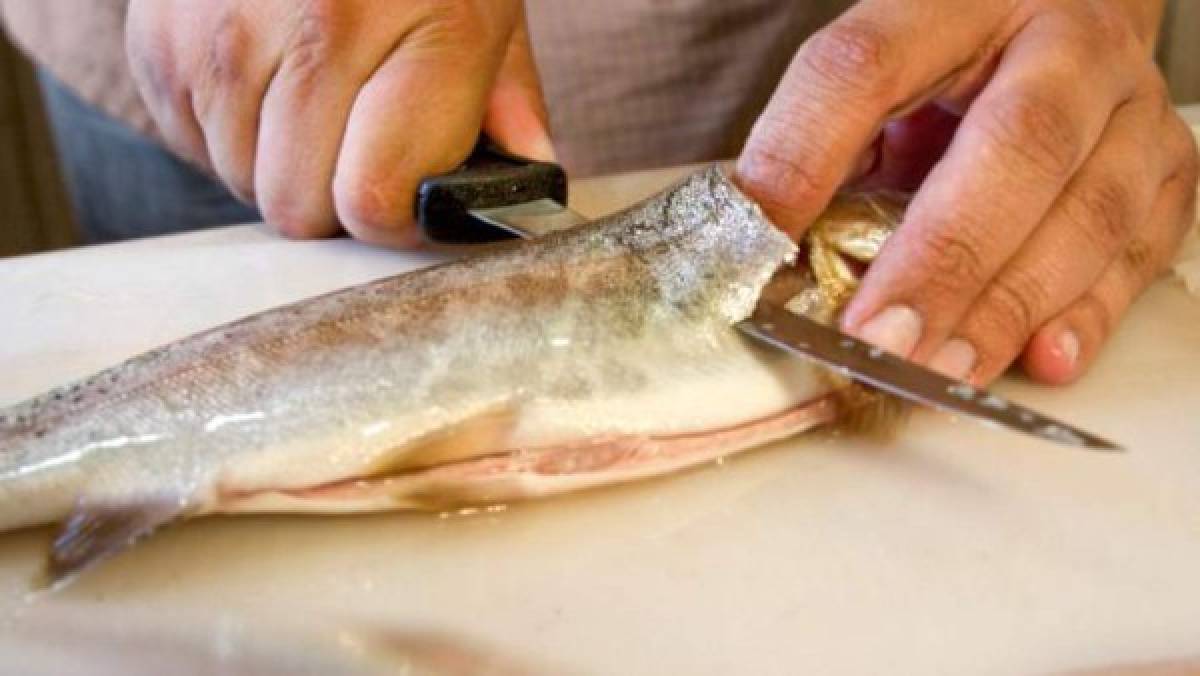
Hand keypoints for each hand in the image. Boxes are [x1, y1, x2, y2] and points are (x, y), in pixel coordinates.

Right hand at [126, 0, 553, 246]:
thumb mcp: (487, 12)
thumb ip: (507, 108)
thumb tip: (522, 190)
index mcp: (426, 29)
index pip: (373, 197)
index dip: (390, 218)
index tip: (404, 193)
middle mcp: (321, 26)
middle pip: (297, 204)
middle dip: (330, 195)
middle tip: (356, 143)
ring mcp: (228, 30)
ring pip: (240, 179)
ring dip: (277, 162)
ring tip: (311, 99)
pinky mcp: (160, 35)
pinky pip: (190, 143)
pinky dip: (228, 130)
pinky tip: (264, 76)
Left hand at [737, 0, 1196, 385]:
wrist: (1067, 27)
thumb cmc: (952, 65)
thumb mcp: (877, 76)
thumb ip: (820, 143)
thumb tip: (754, 248)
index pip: (869, 64)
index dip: (807, 152)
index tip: (758, 238)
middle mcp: (1066, 42)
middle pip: (1017, 144)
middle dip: (944, 257)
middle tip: (879, 339)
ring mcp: (1130, 108)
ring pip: (1092, 211)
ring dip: (1008, 305)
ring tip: (937, 372)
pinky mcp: (1169, 172)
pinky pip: (1141, 251)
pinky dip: (1090, 314)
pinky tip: (1042, 360)